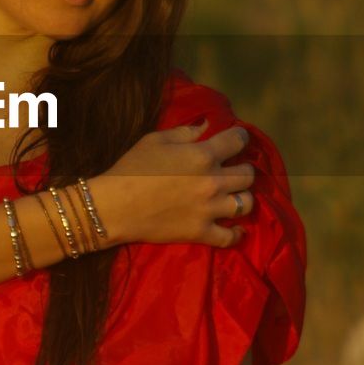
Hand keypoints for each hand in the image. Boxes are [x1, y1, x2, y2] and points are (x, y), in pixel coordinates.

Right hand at [93, 119, 254, 248]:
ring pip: (246, 203)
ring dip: (242, 197)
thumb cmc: (132, 168)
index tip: (237, 139)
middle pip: (248, 174)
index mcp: (203, 155)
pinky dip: (237, 233)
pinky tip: (236, 228)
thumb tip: (207, 128)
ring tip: (233, 196)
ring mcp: (210, 209)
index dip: (240, 137)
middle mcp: (213, 182)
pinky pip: (231, 237)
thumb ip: (185, 132)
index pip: (237, 141)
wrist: (115, 206)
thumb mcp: (155, 140)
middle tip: (233, 169)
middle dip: (243, 168)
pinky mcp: (202, 232)